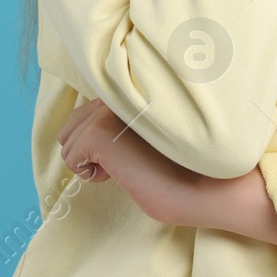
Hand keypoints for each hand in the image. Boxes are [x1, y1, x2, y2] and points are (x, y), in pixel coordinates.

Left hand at [57, 98, 201, 225]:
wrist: (209, 186)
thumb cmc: (188, 170)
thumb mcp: (154, 136)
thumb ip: (126, 123)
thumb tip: (90, 132)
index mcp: (134, 90)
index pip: (88, 110)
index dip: (101, 141)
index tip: (129, 156)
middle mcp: (119, 93)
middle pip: (72, 123)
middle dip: (89, 149)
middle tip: (125, 164)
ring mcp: (107, 111)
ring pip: (68, 140)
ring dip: (88, 161)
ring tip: (124, 168)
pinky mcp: (99, 131)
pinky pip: (70, 157)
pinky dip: (87, 173)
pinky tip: (117, 175)